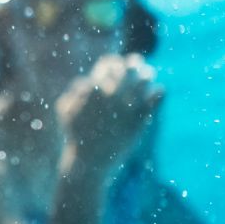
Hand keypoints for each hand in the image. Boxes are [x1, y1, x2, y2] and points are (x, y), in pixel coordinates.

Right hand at [55, 54, 163, 174]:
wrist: (90, 162)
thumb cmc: (76, 135)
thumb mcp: (65, 110)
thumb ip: (74, 91)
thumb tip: (87, 80)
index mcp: (95, 88)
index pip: (109, 64)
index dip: (114, 61)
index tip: (118, 63)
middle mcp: (113, 94)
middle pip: (129, 68)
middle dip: (134, 63)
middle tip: (138, 63)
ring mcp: (129, 105)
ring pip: (145, 79)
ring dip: (147, 75)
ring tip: (149, 75)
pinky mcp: (142, 118)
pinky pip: (156, 97)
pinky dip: (158, 91)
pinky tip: (158, 91)